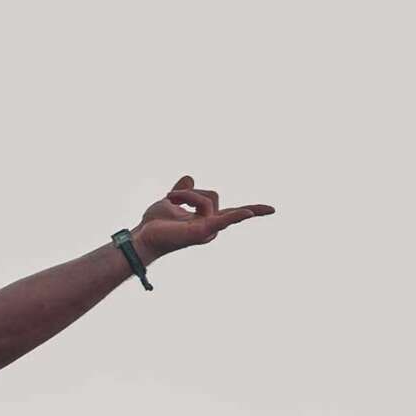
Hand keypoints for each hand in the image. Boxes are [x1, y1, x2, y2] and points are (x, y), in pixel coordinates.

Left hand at [129, 176, 274, 263]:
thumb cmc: (154, 224)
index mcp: (207, 220)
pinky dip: (237, 215)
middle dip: (191, 193)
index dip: (253, 209)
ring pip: (208, 197)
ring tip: (168, 201)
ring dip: (185, 194)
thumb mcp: (170, 201)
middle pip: (213, 195)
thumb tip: (189, 177)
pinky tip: (249, 213)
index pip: (234, 212)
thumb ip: (183, 191)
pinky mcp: (202, 232)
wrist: (142, 238)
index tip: (273, 210)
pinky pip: (222, 219)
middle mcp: (212, 227)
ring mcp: (209, 230)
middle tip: (169, 198)